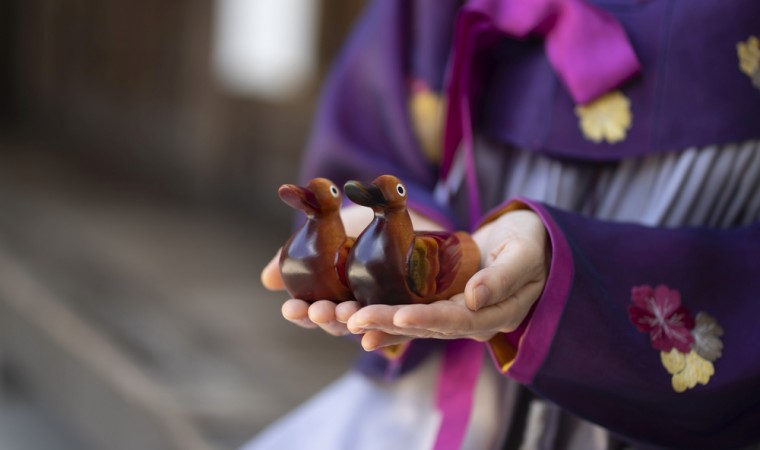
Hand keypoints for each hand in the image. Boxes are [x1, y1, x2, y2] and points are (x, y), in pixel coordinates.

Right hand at [262, 204, 444, 340]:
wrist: (400, 214)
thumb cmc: (358, 229)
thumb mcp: (326, 234)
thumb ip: (299, 253)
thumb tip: (268, 280)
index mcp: (331, 297)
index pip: (311, 312)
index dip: (300, 312)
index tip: (291, 307)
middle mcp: (355, 310)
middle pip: (337, 324)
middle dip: (325, 318)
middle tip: (318, 309)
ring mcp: (383, 314)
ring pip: (366, 326)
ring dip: (352, 323)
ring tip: (345, 313)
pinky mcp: (413, 312)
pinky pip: (401, 328)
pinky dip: (386, 334)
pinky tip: (374, 337)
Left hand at [346, 209, 549, 349]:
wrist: (531, 243)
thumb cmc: (533, 243)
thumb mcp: (525, 252)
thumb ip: (504, 276)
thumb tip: (475, 298)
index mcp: (498, 313)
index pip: (458, 320)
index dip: (427, 319)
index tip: (398, 315)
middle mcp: (475, 321)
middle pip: (429, 326)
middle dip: (390, 323)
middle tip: (354, 319)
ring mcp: (459, 314)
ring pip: (416, 324)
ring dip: (381, 323)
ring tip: (347, 321)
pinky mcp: (445, 304)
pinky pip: (414, 315)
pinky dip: (388, 321)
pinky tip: (359, 326)